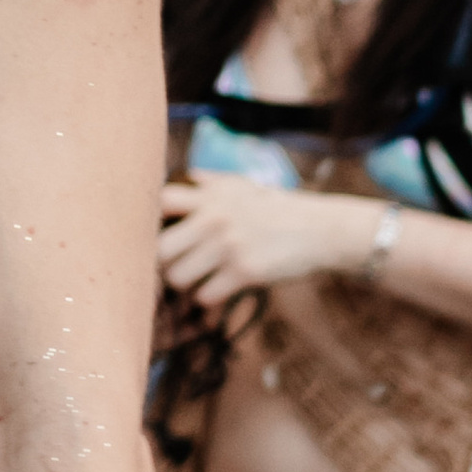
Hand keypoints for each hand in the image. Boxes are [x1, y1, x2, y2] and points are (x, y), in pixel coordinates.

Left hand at [158, 172, 377, 308]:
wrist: (321, 230)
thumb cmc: (278, 209)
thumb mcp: (245, 186)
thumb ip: (211, 182)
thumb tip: (188, 174)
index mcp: (211, 196)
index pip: (161, 201)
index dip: (150, 219)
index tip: (158, 232)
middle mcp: (215, 218)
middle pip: (158, 249)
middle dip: (163, 262)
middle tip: (175, 266)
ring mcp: (229, 246)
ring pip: (177, 277)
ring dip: (185, 283)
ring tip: (198, 279)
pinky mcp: (244, 272)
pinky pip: (204, 296)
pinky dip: (208, 298)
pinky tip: (220, 289)